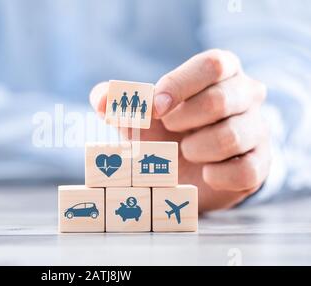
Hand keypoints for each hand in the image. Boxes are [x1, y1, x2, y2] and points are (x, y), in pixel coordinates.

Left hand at [89, 49, 270, 211]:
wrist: (186, 169)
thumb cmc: (165, 132)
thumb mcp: (140, 114)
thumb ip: (118, 102)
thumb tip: (101, 100)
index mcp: (221, 72)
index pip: (212, 64)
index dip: (179, 85)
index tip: (155, 109)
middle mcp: (247, 94)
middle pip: (221, 99)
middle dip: (183, 120)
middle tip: (170, 132)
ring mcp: (257, 129)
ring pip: (231, 136)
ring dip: (196, 150)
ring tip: (187, 152)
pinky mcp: (261, 163)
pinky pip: (243, 170)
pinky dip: (215, 176)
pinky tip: (204, 173)